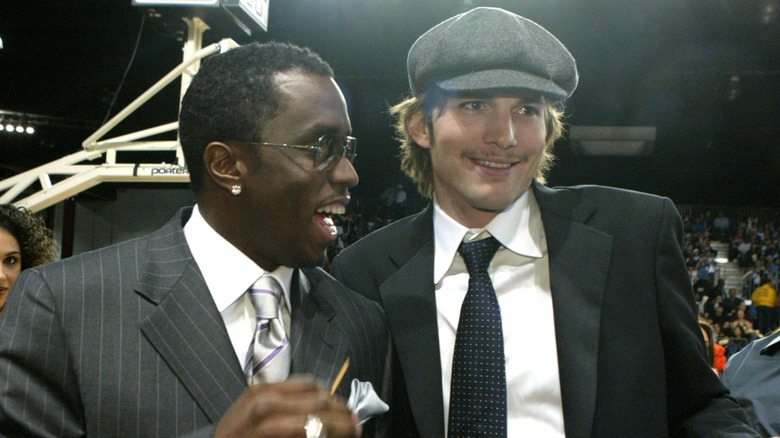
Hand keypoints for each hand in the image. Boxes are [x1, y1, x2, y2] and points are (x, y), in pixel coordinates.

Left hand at [215, 377, 360, 437]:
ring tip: (344, 410)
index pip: (317, 424)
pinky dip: (315, 388)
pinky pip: (296, 381)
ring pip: (311, 386)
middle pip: (317, 402)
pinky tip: (324, 397)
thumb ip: (307, 437)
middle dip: (342, 413)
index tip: (357, 432)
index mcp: (270, 430)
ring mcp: (262, 391)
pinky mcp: (259, 386)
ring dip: (332, 398)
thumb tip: (334, 434)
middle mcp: (266, 405)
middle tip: (357, 422)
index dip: (341, 428)